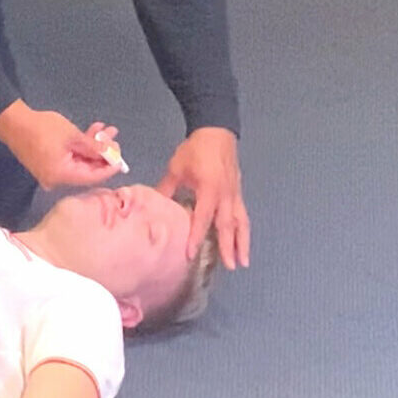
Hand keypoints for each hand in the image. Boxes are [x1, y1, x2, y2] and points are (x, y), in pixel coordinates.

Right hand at [0, 101, 123, 189]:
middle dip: (102, 151)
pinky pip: (69, 158)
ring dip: (93, 145)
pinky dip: (80, 146)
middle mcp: (58, 180)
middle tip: (113, 136)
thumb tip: (112, 155)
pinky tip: (91, 131)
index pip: (93, 177)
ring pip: (79, 161)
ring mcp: (52, 172)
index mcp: (63, 177)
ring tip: (105, 129)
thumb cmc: (43, 129)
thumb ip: (94, 148)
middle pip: (87, 169)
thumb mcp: (73, 136)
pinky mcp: (48, 163)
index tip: (121, 156)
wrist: (13, 122)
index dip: (109, 167)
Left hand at [156, 127, 249, 270]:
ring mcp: (235, 194)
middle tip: (230, 267)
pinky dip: (243, 229)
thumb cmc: (195, 149)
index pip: (202, 218)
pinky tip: (242, 239)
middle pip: (227, 225)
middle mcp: (225, 195)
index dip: (196, 237)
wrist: (216, 131)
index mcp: (209, 189)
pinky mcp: (238, 191)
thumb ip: (167, 188)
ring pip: (241, 222)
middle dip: (228, 247)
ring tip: (243, 262)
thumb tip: (153, 205)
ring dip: (242, 242)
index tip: (191, 254)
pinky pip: (243, 214)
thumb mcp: (177, 168)